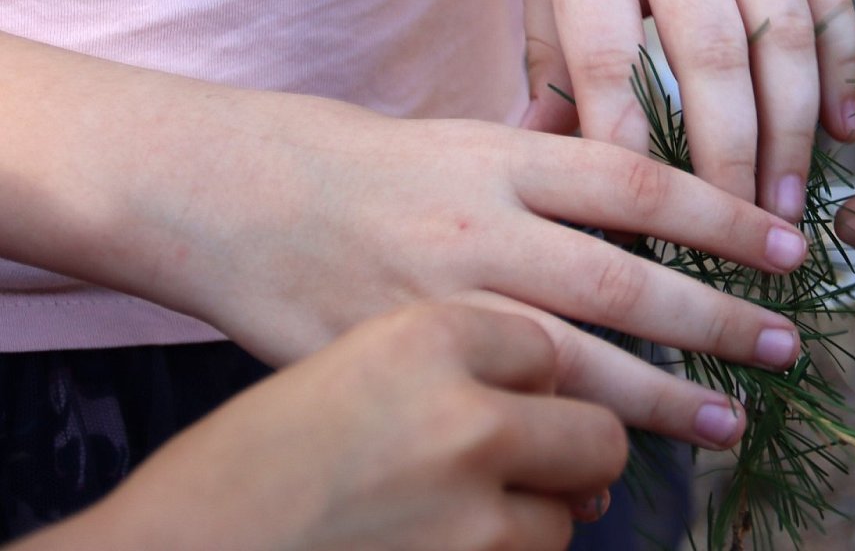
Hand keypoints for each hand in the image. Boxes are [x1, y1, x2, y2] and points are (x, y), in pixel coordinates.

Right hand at [0, 32, 811, 450]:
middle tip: (783, 345)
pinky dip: (559, 441)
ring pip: (568, 359)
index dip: (724, 216)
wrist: (238, 195)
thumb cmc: (369, 163)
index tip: (789, 249)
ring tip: (725, 421)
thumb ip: (556, 162)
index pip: (640, 181)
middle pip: (620, 279)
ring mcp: (435, 300)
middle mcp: (477, 224)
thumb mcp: (468, 136)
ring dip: (657, 397)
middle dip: (711, 318)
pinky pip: (495, 411)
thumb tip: (656, 183)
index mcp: (504, 155)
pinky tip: (606, 467)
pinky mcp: (395, 362)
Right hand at [30, 305, 625, 550]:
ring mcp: (471, 507)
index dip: (533, 379)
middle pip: (597, 426)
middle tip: (554, 461)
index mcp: (427, 332)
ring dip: (542, 513)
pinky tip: (439, 542)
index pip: (545, 348)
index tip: (521, 391)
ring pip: (574, 507)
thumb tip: (557, 374)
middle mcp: (463, 410)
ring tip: (458, 512)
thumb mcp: (349, 358)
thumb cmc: (248, 455)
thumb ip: (457, 352)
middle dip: (583, 452)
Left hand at [514, 0, 854, 217]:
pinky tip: (841, 125)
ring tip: (787, 205)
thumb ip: (547, 52)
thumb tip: (541, 155)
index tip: (638, 223)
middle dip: (729, 158)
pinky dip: (842, 62)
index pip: (604, 58)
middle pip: (711, 57)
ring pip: (784, 31)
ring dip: (793, 127)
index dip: (625, 146)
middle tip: (739, 237)